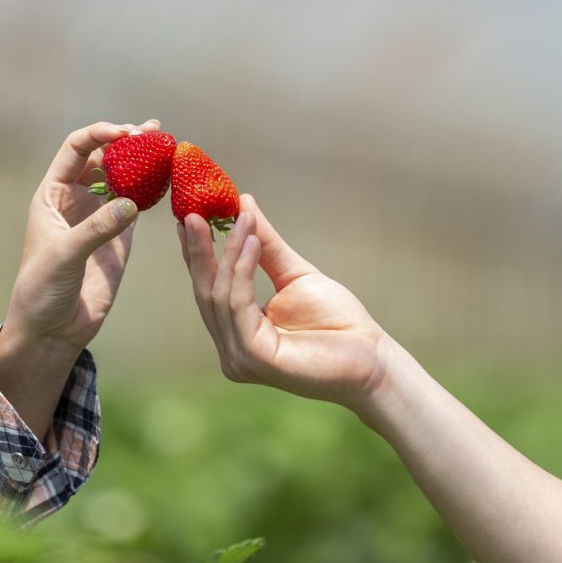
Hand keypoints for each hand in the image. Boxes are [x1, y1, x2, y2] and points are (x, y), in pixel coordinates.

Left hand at [2, 119, 159, 351]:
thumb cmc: (42, 288)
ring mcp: (100, 216)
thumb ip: (96, 228)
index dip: (98, 135)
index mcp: (53, 194)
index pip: (76, 150)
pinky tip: (169, 176)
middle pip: (104, 158)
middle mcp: (77, 199)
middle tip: (153, 132)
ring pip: (124, 178)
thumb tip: (131, 203)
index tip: (124, 134)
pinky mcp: (120, 237)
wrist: (52, 328)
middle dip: (127, 142)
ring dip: (144, 161)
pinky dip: (154, 189)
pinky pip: (139, 204)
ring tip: (166, 143)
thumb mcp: (64, 255)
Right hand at [178, 193, 392, 411]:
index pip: (208, 288)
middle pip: (206, 292)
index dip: (196, 253)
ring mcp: (240, 357)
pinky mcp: (254, 357)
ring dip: (229, 253)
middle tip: (193, 211)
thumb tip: (243, 203)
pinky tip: (252, 243)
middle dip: (199, 250)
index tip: (189, 214)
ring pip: (221, 296)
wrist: (372, 358)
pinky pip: (239, 306)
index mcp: (238, 333)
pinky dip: (242, 271)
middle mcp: (232, 349)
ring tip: (241, 219)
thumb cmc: (338, 322)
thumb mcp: (294, 274)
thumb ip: (265, 245)